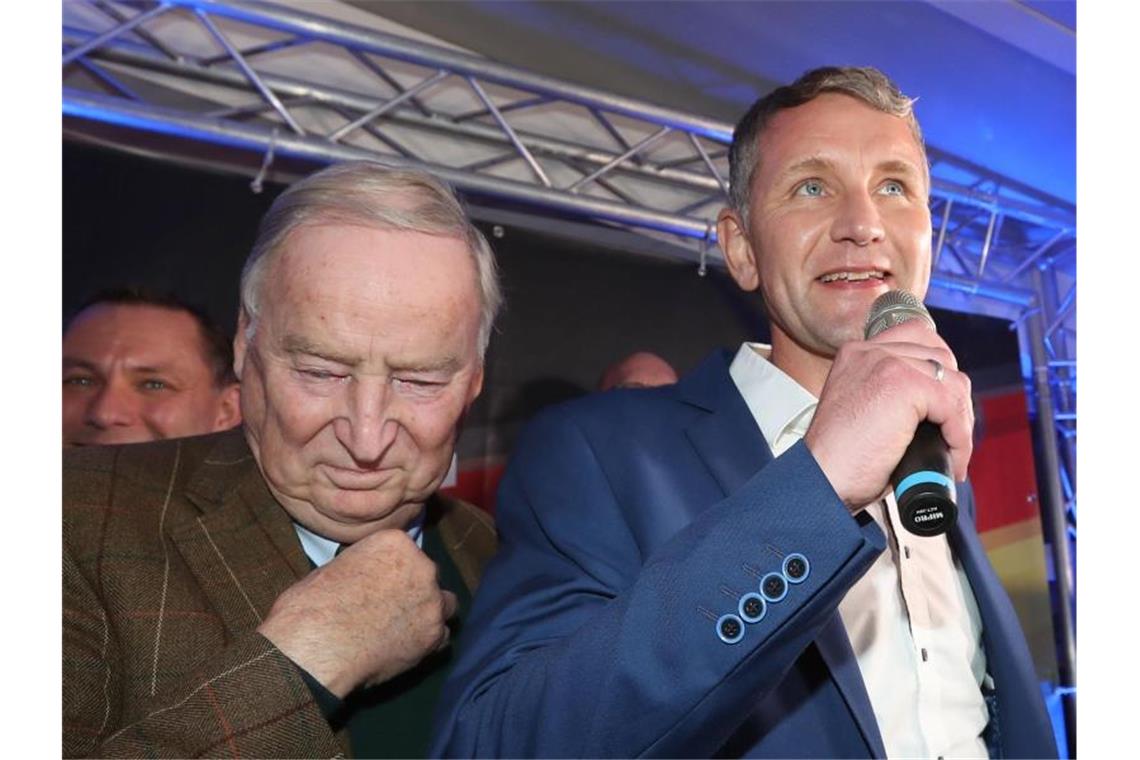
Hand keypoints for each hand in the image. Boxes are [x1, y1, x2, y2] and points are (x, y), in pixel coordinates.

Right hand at [257, 528, 456, 697]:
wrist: (317, 646)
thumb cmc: (313, 605)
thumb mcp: (335, 567)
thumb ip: (366, 565)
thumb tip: (369, 575)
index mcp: (396, 542)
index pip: (407, 550)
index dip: (395, 568)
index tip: (383, 582)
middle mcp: (422, 566)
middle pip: (429, 575)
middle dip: (415, 588)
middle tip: (392, 606)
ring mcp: (432, 602)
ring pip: (445, 604)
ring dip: (429, 612)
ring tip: (405, 626)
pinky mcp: (434, 635)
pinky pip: (442, 636)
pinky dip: (429, 640)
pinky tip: (408, 647)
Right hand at [803, 319, 973, 510]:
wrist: (821, 480)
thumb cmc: (841, 460)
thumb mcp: (862, 411)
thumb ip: (889, 394)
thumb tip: (938, 403)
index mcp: (857, 353)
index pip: (916, 336)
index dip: (940, 368)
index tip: (945, 403)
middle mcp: (870, 351)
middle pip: (941, 357)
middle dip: (955, 397)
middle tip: (952, 434)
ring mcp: (887, 364)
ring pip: (953, 382)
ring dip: (961, 421)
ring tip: (953, 452)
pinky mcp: (904, 384)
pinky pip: (953, 406)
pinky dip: (960, 437)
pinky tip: (952, 459)